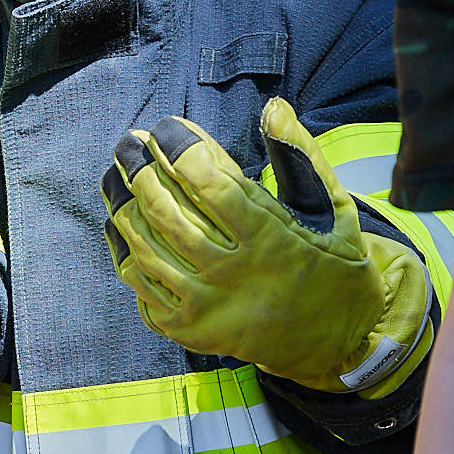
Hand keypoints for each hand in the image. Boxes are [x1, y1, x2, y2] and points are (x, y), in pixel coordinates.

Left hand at [101, 97, 431, 395]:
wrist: (338, 347)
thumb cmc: (336, 268)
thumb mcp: (335, 210)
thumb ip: (302, 157)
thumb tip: (272, 106)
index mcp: (271, 241)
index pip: (209, 183)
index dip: (179, 146)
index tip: (167, 125)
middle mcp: (234, 276)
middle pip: (166, 213)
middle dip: (139, 168)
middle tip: (128, 143)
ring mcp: (208, 309)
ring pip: (146, 249)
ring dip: (123, 206)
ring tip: (116, 175)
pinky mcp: (191, 332)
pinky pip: (143, 288)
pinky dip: (126, 253)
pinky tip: (121, 224)